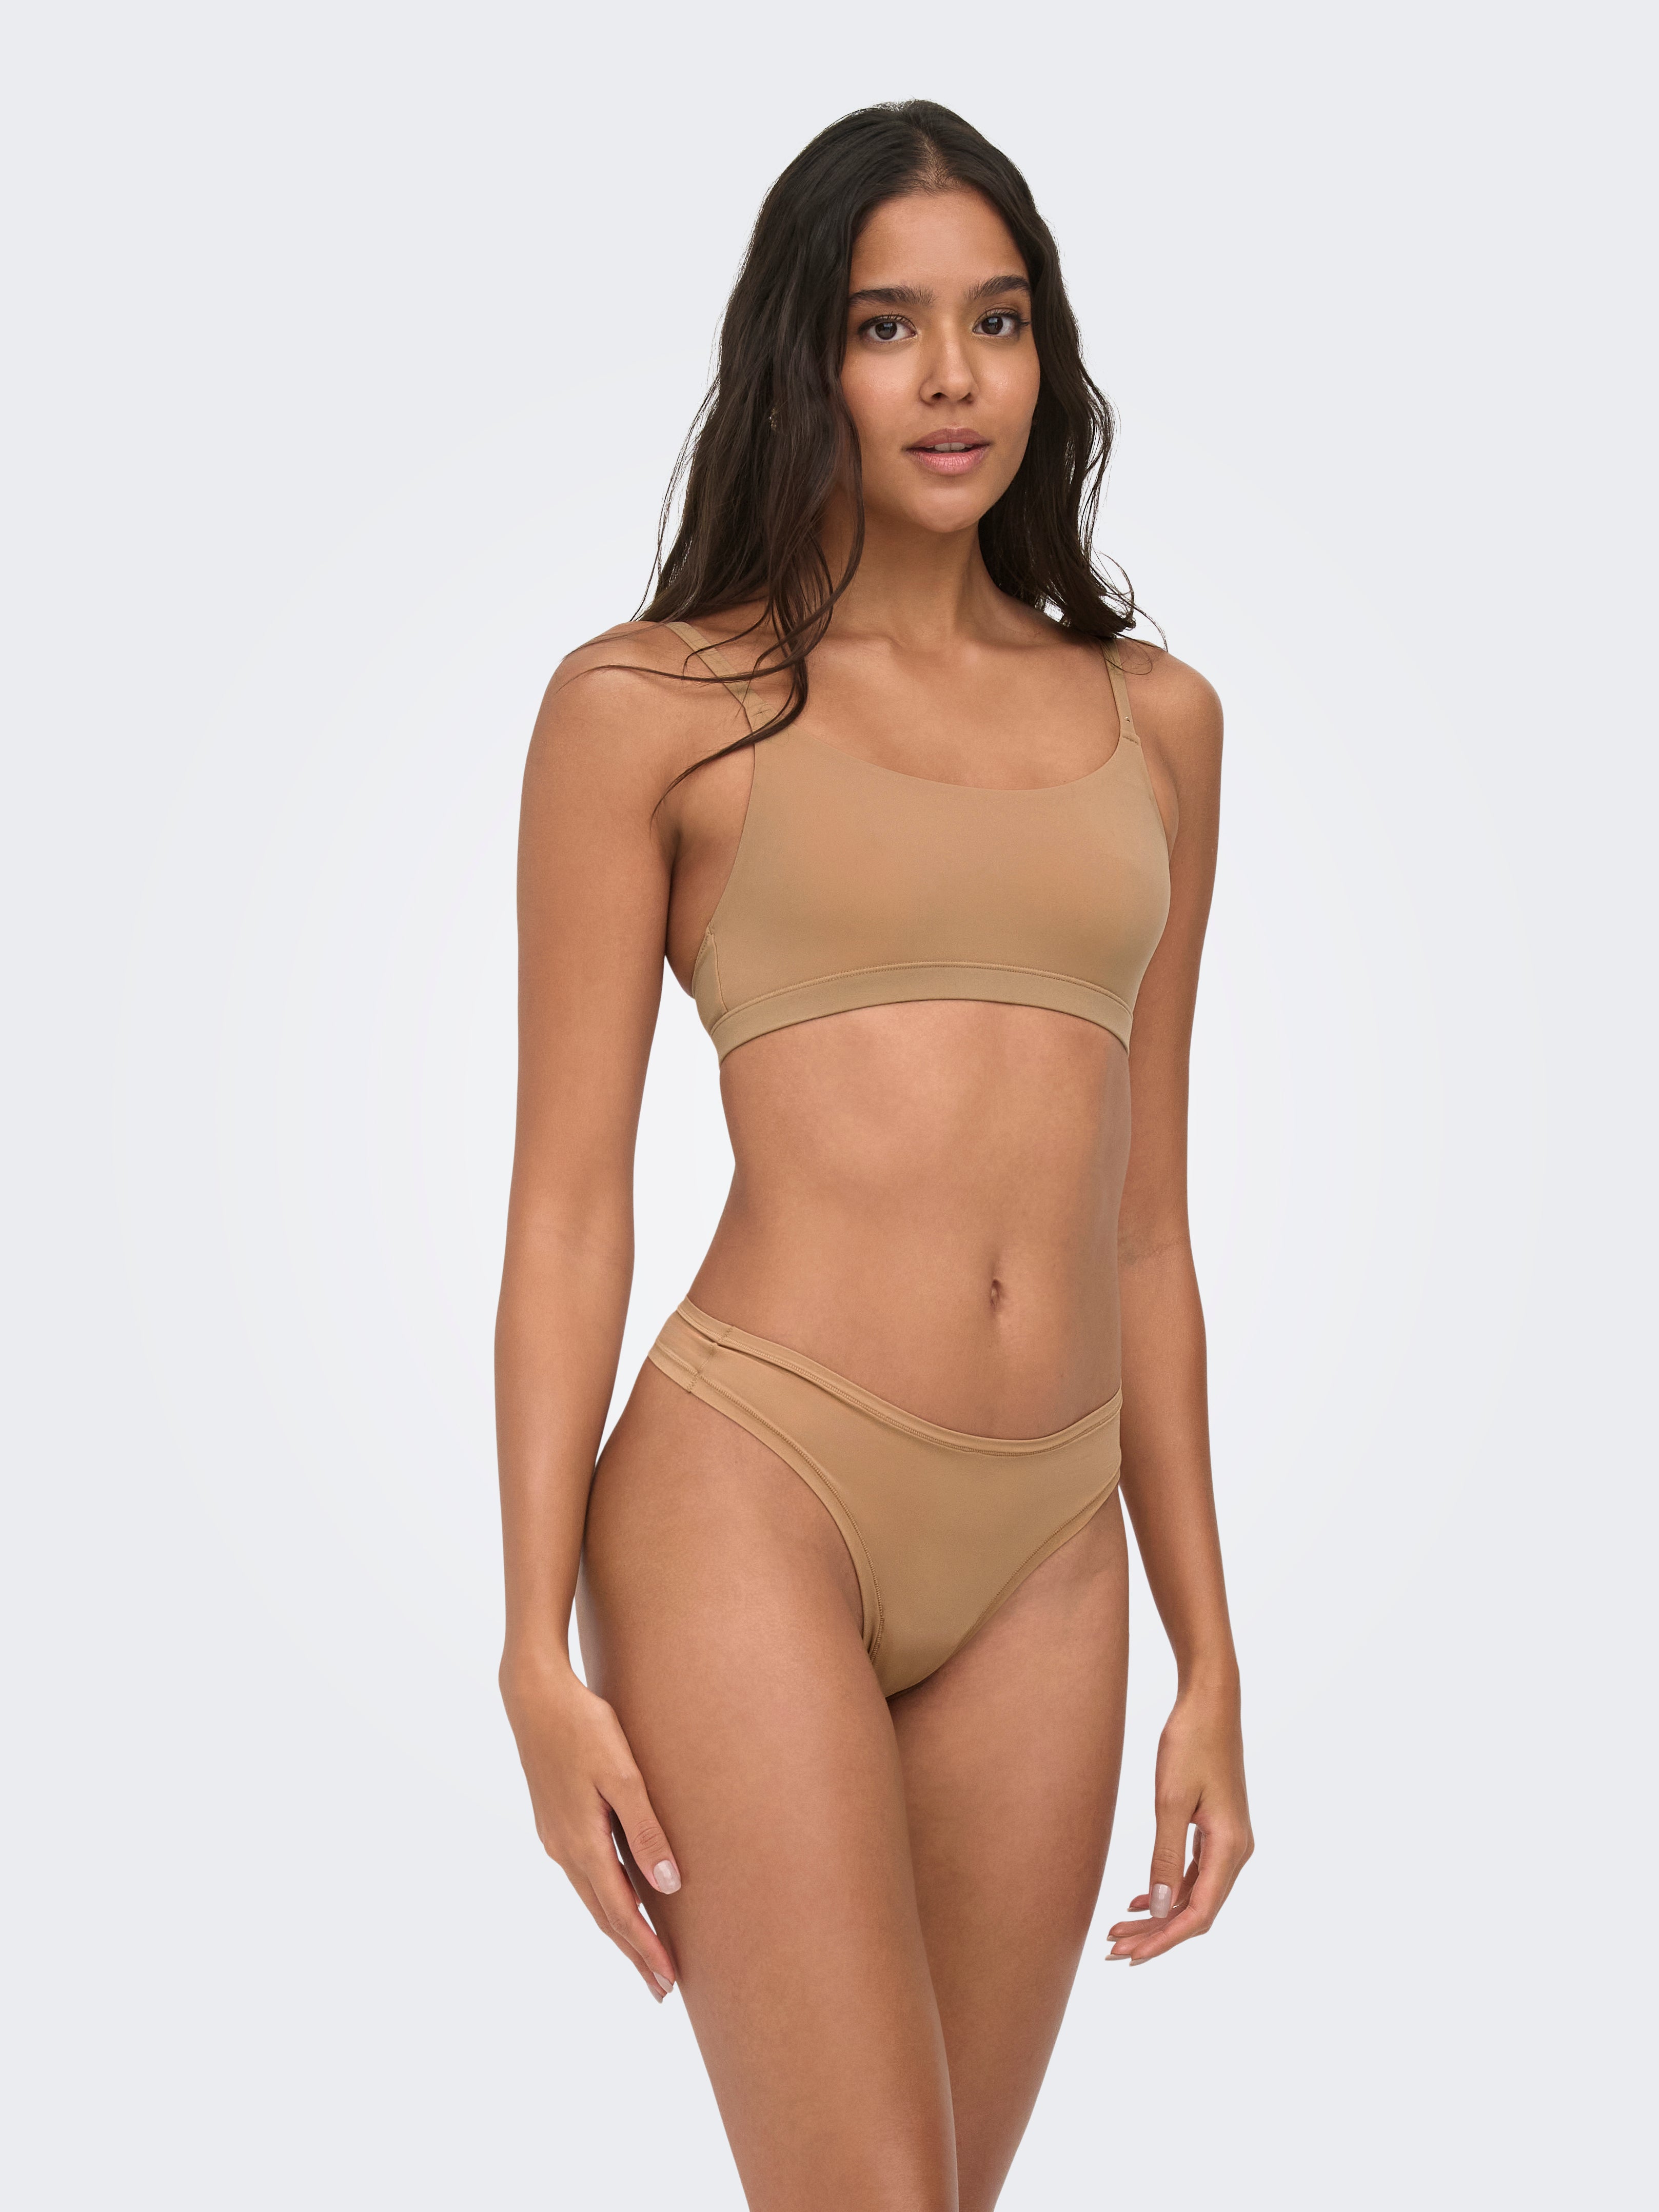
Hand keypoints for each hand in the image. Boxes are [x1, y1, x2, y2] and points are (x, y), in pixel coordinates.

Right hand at [500, 1654, 681, 2001]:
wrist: (533, 1695)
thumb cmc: (583, 1726)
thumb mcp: (622, 1774)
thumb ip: (645, 1829)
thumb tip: (668, 1887)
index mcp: (582, 1844)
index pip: (621, 1913)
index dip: (646, 1949)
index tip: (669, 1982)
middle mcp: (564, 1850)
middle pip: (604, 1915)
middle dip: (633, 1952)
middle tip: (661, 1989)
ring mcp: (555, 1837)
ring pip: (592, 1897)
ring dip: (619, 1929)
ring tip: (643, 1953)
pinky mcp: (555, 1821)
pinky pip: (584, 1874)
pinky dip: (604, 1898)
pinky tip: (617, 1898)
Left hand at [1107, 1687, 1251, 1964]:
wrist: (1210, 1701)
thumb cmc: (1190, 1743)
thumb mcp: (1170, 1800)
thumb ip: (1166, 1856)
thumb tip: (1160, 1909)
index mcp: (1231, 1848)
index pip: (1199, 1914)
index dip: (1164, 1940)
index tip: (1130, 1955)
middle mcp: (1237, 1851)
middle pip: (1197, 1910)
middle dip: (1157, 1934)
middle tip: (1113, 1950)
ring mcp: (1230, 1840)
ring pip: (1194, 1893)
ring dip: (1160, 1914)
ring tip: (1119, 1931)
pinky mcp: (1218, 1828)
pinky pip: (1195, 1873)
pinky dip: (1168, 1889)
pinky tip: (1140, 1901)